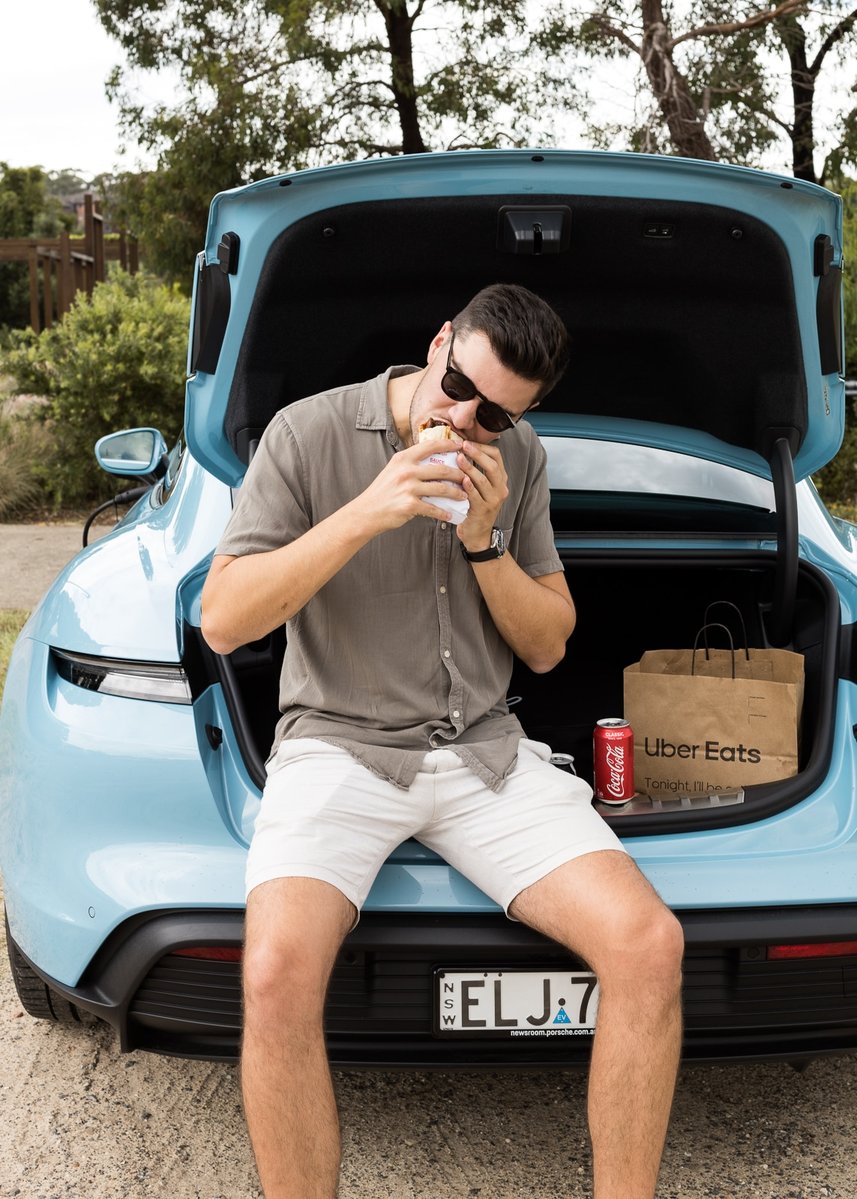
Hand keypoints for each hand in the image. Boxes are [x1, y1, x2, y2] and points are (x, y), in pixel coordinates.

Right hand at [348, 439, 467, 532]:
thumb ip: (411, 463)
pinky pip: (433, 508)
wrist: (367, 512)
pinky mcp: (410, 505)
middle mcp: (406, 470)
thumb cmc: (382, 491)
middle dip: (459, 473)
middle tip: (468, 477)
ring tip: (464, 496)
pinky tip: (450, 515)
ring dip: (457, 493)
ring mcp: (408, 488)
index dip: (449, 444)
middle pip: (441, 469)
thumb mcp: (393, 469)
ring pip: (441, 489)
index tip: (461, 446)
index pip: (431, 446)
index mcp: (403, 458)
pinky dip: (444, 512)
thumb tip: (433, 459)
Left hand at [456, 441, 508, 551]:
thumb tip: (459, 449)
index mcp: (500, 480)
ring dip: (470, 468)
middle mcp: (501, 488)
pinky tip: (461, 479)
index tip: (467, 442)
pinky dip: (469, 487)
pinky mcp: (483, 511)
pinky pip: (476, 496)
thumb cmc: (474, 506)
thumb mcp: (479, 487)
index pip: (496, 457)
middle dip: (477, 453)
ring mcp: (493, 500)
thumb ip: (474, 471)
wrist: (477, 534)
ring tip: (458, 458)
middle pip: (492, 466)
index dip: (482, 447)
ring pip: (484, 480)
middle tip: (463, 445)